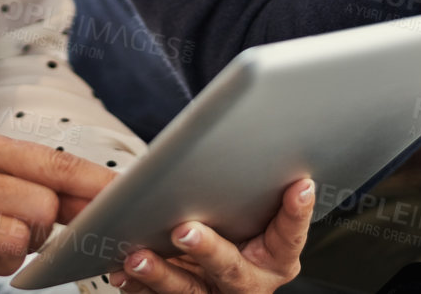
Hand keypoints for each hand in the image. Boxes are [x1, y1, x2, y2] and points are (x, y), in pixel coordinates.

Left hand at [109, 178, 314, 293]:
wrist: (220, 274)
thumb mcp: (252, 214)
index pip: (289, 236)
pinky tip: (121, 270)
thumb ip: (249, 193)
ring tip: (138, 256)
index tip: (300, 185)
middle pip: (231, 269)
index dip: (296, 213)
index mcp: (275, 258)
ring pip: (188, 290)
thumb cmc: (238, 231)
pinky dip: (137, 285)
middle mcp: (249, 281)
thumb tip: (240, 141)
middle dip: (207, 250)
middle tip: (185, 230)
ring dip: (161, 273)